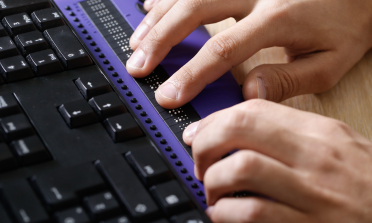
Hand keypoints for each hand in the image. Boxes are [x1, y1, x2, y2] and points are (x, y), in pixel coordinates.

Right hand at [126, 0, 371, 108]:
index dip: (191, 74)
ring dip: (158, 17)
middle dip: (161, 41)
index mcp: (278, 17)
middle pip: (195, 10)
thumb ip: (289, 80)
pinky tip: (151, 7)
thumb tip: (249, 94)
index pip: (223, 48)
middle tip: (138, 65)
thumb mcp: (330, 61)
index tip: (169, 95)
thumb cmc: (346, 22)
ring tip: (137, 42)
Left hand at [182, 100, 371, 222]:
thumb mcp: (336, 148)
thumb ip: (289, 137)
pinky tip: (225, 213)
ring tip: (213, 190)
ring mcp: (312, 194)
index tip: (198, 133)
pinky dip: (225, 213)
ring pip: (240, 168)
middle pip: (239, 129)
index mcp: (319, 133)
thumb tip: (238, 133)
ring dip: (213, 180)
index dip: (214, 120)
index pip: (253, 109)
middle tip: (200, 161)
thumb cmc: (365, 186)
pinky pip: (251, 212)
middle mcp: (314, 157)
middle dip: (205, 143)